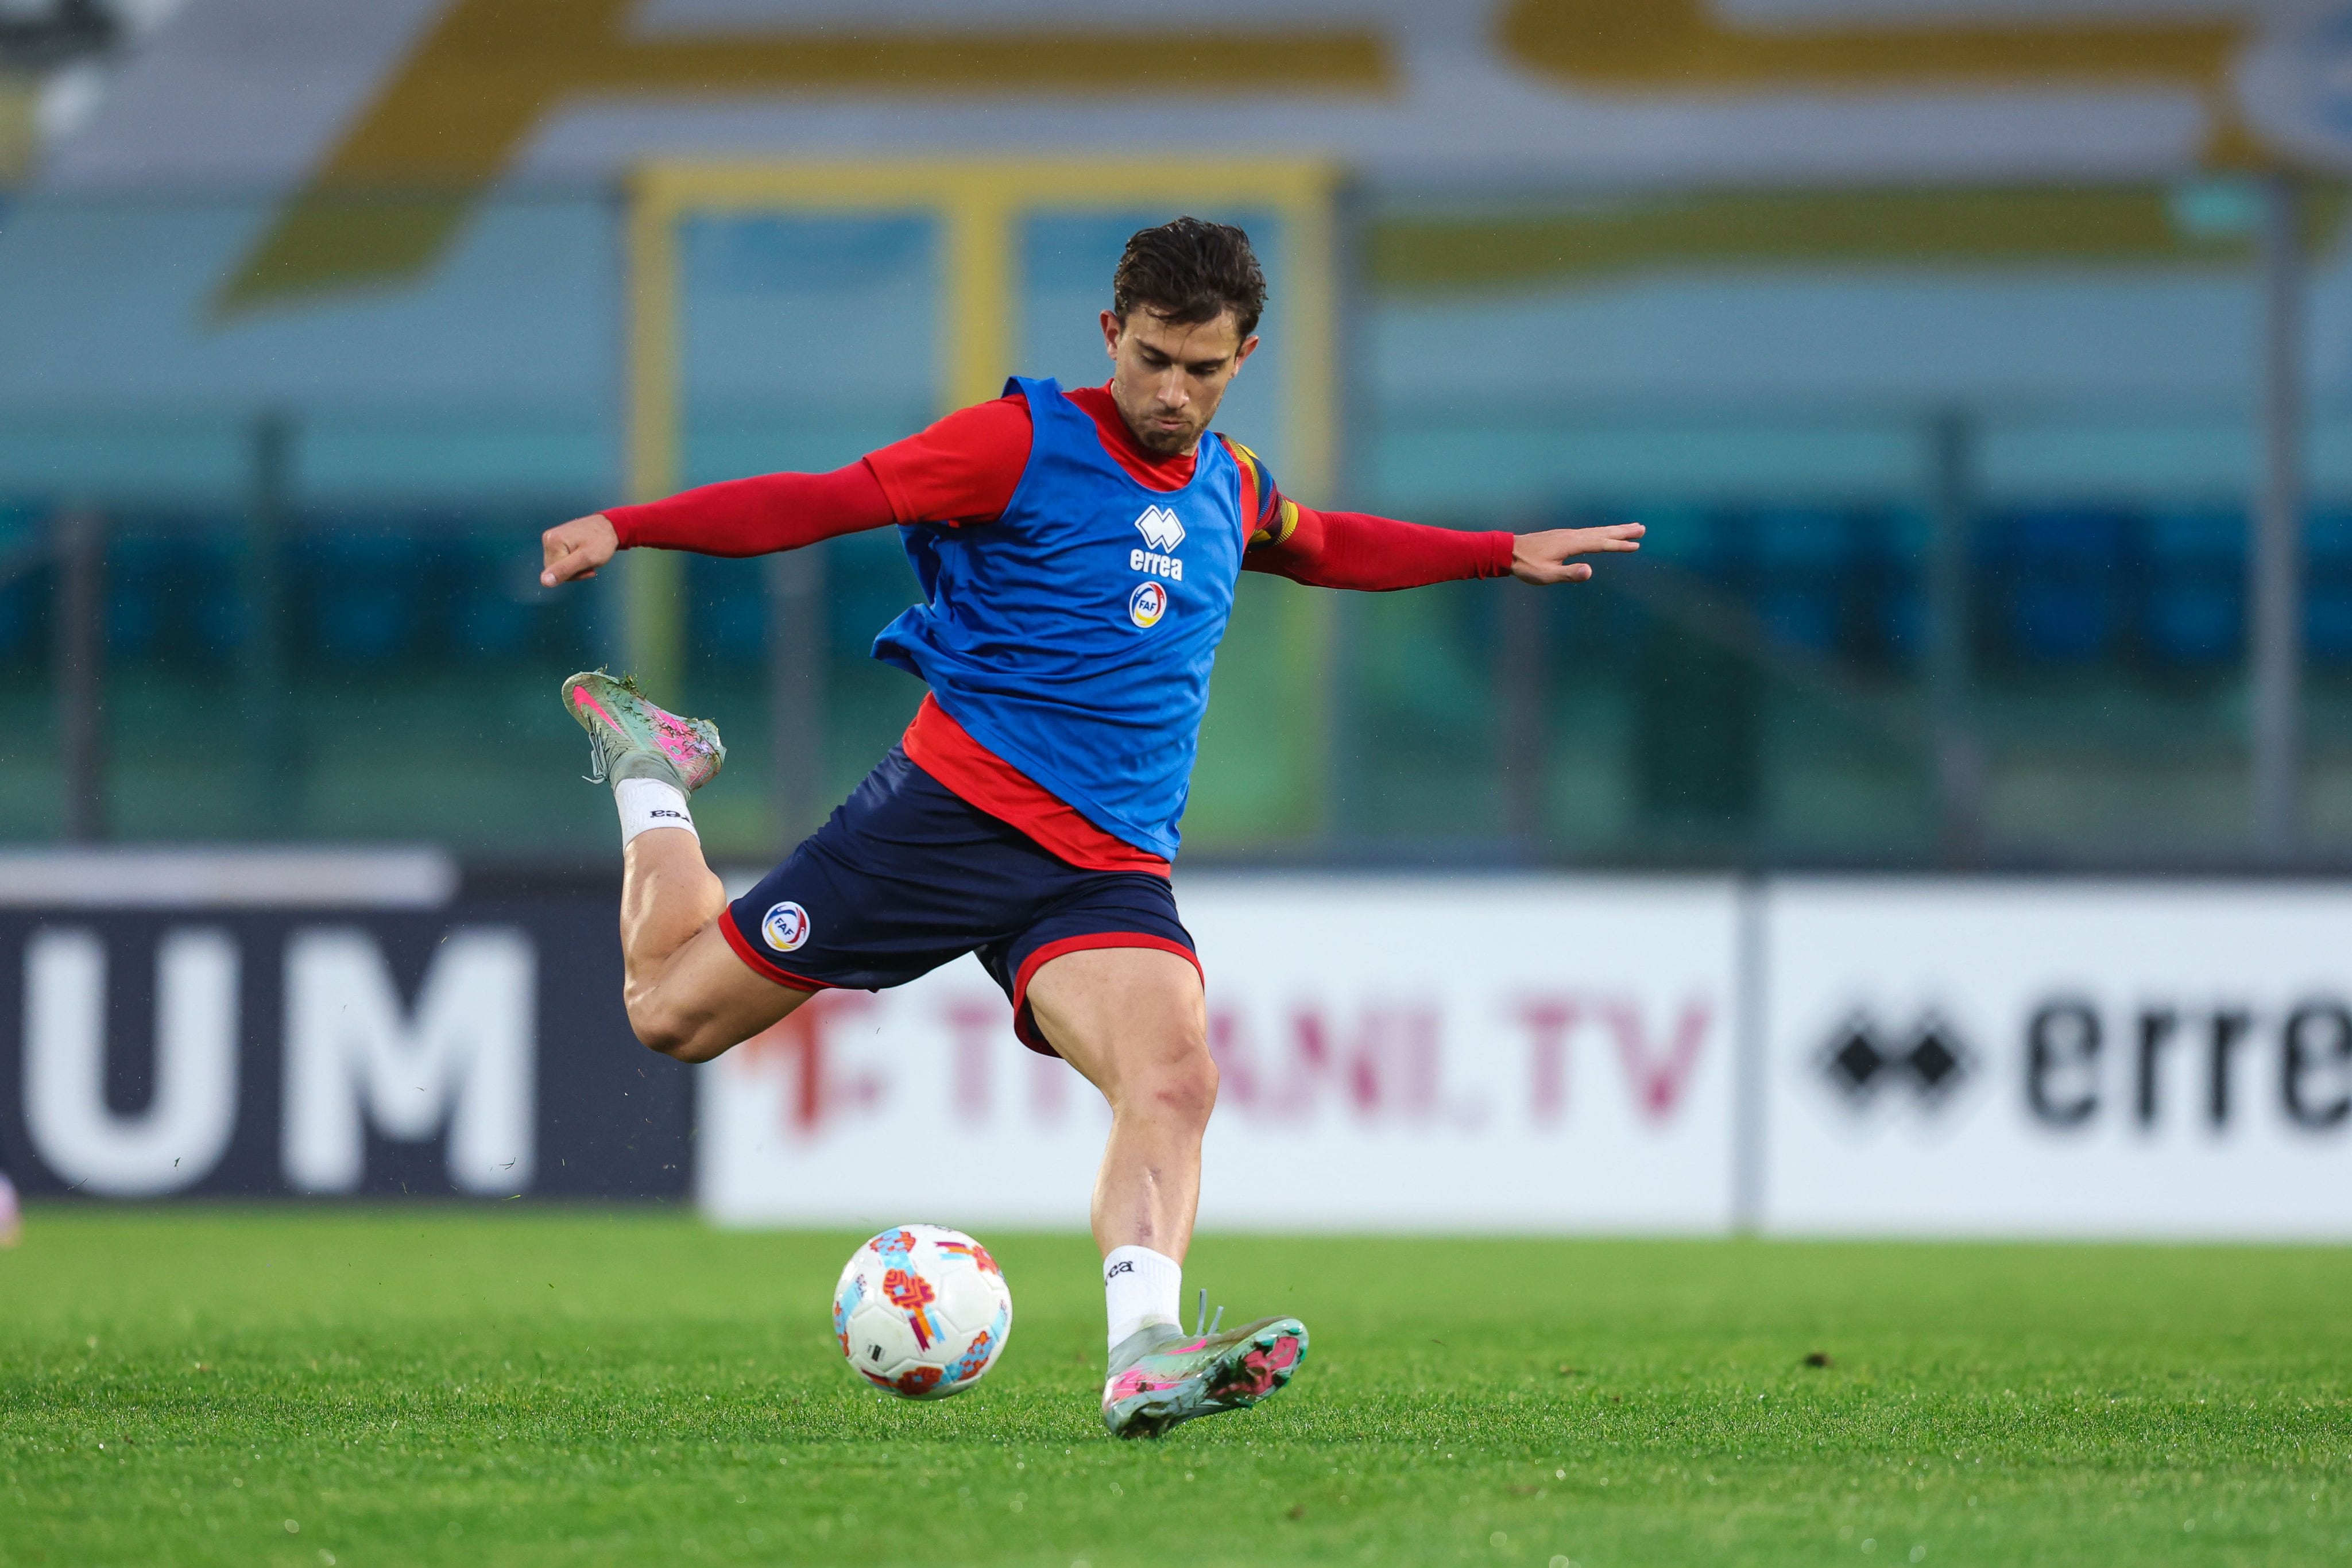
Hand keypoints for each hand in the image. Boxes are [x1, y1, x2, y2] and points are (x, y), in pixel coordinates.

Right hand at [541, 513, 618, 585]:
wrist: (610, 526)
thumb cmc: (601, 541)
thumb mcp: (586, 559)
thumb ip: (564, 570)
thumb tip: (544, 581)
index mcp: (552, 542)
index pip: (555, 573)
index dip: (574, 575)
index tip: (589, 567)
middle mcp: (548, 538)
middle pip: (555, 569)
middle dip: (574, 571)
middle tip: (590, 562)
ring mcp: (552, 538)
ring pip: (559, 565)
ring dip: (575, 567)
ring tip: (588, 557)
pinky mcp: (557, 540)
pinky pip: (561, 559)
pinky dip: (574, 561)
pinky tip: (584, 555)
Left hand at [1510, 522, 1642, 584]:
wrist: (1508, 551)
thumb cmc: (1526, 566)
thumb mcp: (1546, 575)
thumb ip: (1569, 574)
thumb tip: (1590, 571)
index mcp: (1571, 544)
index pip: (1600, 544)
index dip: (1619, 545)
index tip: (1636, 545)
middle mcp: (1572, 536)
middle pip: (1603, 533)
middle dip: (1623, 532)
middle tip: (1643, 529)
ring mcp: (1568, 534)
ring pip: (1596, 531)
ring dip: (1615, 530)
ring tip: (1631, 527)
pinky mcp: (1563, 536)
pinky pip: (1589, 532)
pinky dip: (1601, 532)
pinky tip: (1603, 534)